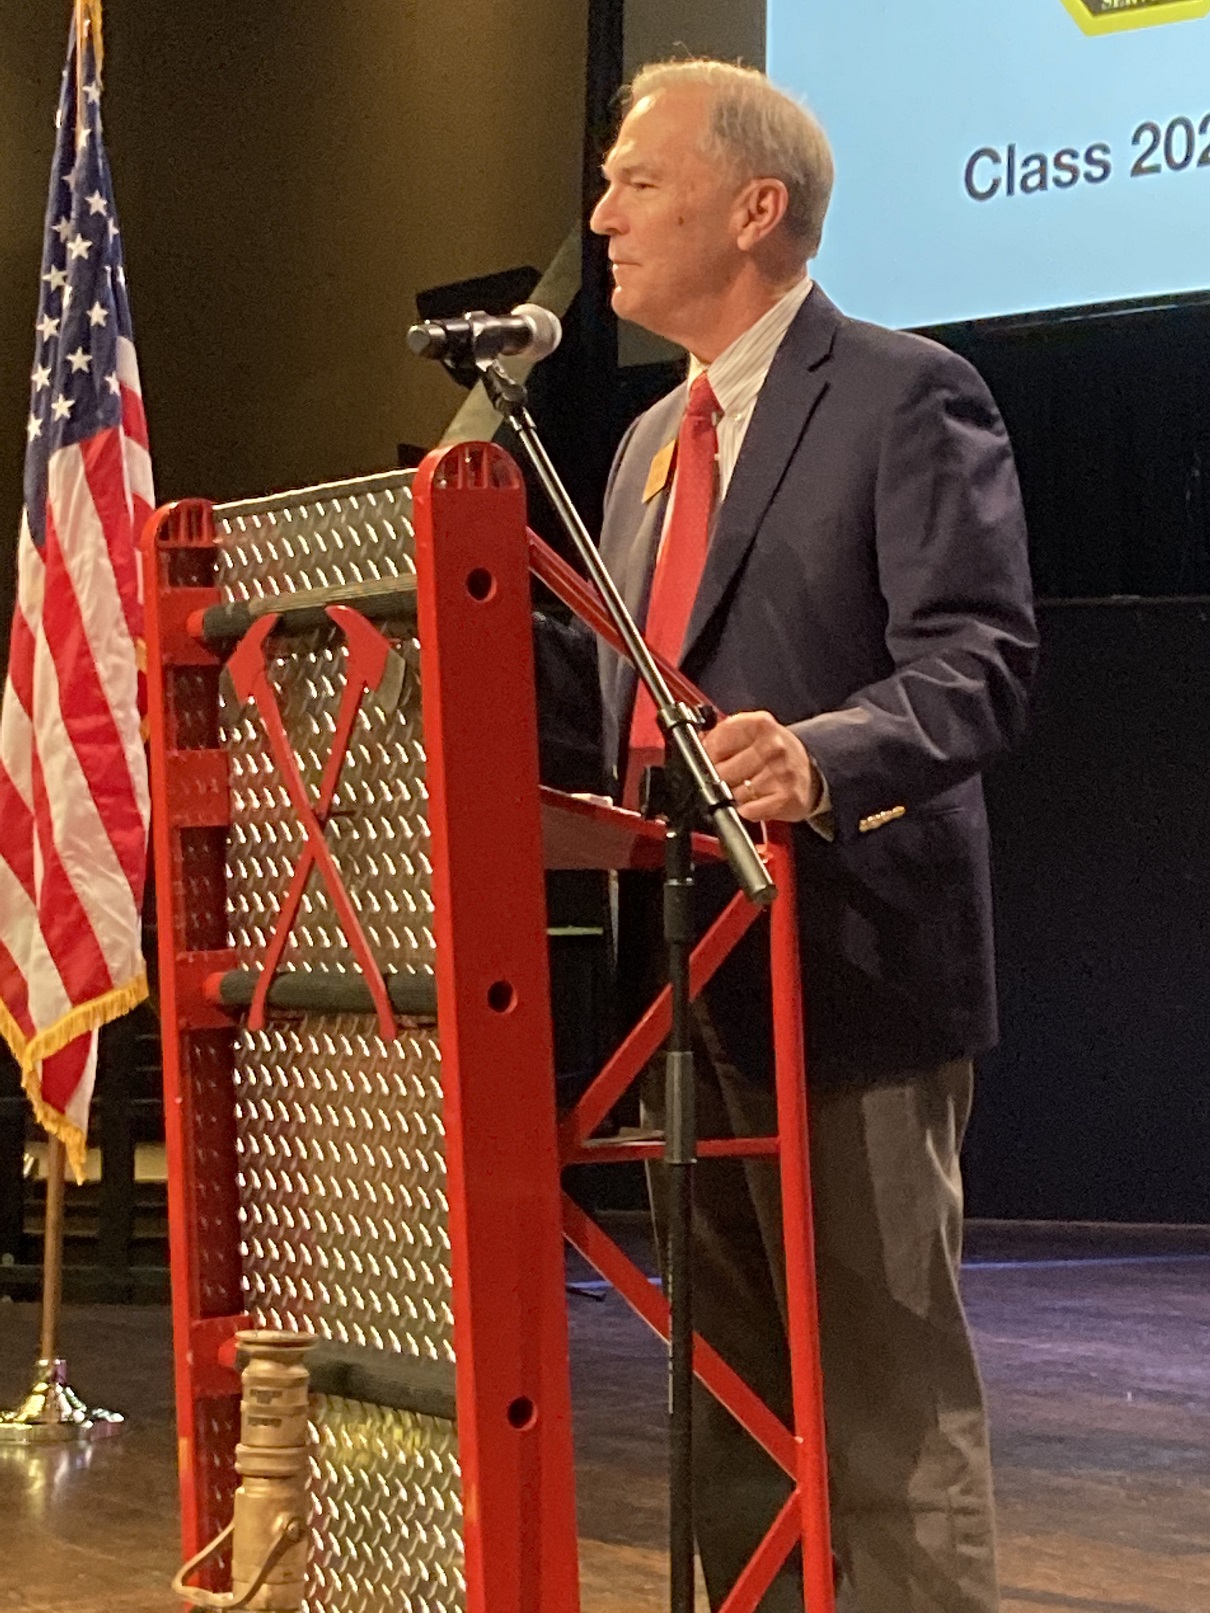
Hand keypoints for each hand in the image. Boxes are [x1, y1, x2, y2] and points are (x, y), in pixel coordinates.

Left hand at [703, 711, 821, 822]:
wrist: (811, 773)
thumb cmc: (776, 754)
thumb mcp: (751, 733)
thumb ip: (722, 735)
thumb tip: (695, 743)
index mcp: (760, 724)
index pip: (715, 742)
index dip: (707, 754)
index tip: (712, 759)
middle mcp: (773, 746)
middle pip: (721, 771)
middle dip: (720, 778)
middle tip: (732, 776)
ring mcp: (781, 773)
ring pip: (734, 793)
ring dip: (735, 795)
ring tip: (748, 788)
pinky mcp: (786, 798)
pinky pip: (749, 811)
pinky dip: (747, 810)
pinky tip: (756, 801)